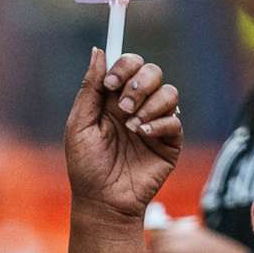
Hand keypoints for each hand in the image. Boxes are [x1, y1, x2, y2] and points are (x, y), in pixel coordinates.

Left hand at [64, 50, 182, 229]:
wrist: (102, 201)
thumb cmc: (86, 166)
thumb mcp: (79, 125)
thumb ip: (89, 89)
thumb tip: (99, 51)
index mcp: (112, 98)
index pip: (128, 65)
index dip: (123, 66)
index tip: (110, 84)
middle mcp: (136, 106)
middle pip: (152, 72)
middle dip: (138, 83)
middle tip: (122, 107)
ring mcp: (155, 122)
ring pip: (169, 92)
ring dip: (150, 104)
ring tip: (132, 127)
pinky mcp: (169, 142)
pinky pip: (175, 120)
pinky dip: (159, 123)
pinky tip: (142, 135)